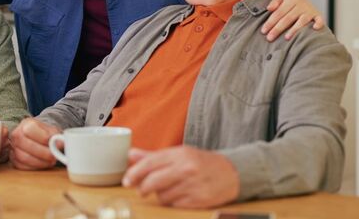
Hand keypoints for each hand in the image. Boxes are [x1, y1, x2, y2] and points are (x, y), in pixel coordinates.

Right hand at [9, 118, 60, 169]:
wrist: (39, 139)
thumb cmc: (46, 134)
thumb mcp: (52, 130)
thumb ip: (56, 135)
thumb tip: (60, 143)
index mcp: (26, 124)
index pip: (30, 130)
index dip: (44, 138)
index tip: (56, 144)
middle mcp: (16, 134)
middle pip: (26, 144)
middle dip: (43, 153)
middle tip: (54, 156)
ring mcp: (13, 148)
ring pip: (23, 157)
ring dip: (40, 162)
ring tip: (50, 161)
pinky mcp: (14, 160)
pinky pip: (22, 166)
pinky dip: (34, 167)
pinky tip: (43, 164)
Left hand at [122, 146, 238, 208]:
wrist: (231, 173)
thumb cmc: (200, 162)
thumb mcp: (178, 154)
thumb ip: (153, 156)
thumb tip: (130, 155)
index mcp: (179, 154)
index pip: (149, 163)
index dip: (134, 173)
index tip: (126, 181)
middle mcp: (186, 168)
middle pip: (153, 182)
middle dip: (142, 188)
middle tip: (140, 190)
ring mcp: (193, 185)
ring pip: (162, 196)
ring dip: (160, 195)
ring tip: (167, 189)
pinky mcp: (199, 200)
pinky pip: (174, 205)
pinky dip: (172, 202)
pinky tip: (178, 195)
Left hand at [262, 0, 324, 41]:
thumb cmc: (291, 1)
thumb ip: (275, 2)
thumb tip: (269, 9)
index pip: (278, 13)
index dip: (270, 22)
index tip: (263, 31)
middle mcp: (301, 4)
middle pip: (287, 18)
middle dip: (277, 29)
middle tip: (270, 38)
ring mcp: (310, 10)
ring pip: (301, 21)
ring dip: (294, 29)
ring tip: (286, 38)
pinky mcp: (318, 14)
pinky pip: (319, 19)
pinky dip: (318, 23)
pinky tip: (314, 28)